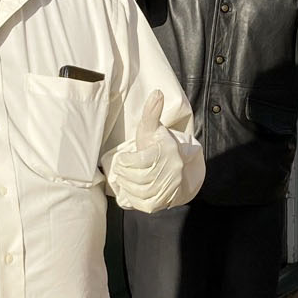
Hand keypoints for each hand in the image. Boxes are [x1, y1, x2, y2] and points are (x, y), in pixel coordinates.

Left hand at [108, 90, 188, 208]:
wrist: (178, 166)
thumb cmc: (158, 145)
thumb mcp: (153, 128)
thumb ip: (152, 111)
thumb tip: (157, 92)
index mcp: (167, 151)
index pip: (140, 161)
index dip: (126, 162)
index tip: (122, 159)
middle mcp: (172, 171)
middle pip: (140, 178)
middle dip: (124, 174)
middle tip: (119, 170)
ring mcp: (170, 187)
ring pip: (142, 192)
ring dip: (127, 187)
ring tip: (122, 179)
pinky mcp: (166, 200)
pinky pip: (146, 205)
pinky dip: (134, 200)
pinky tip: (129, 191)